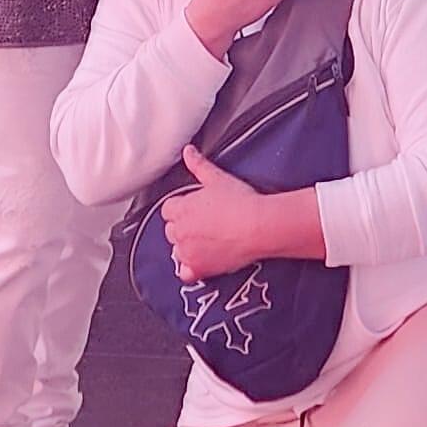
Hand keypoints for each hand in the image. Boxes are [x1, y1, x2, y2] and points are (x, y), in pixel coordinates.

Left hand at [160, 144, 314, 282]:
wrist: (258, 227)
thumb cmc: (240, 202)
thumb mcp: (217, 178)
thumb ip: (199, 165)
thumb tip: (188, 152)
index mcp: (181, 208)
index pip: (167, 209)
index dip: (180, 208)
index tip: (192, 209)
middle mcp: (180, 231)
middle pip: (171, 230)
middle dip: (182, 227)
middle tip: (202, 224)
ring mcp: (188, 252)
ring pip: (177, 250)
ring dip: (186, 246)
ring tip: (204, 242)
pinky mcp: (200, 269)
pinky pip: (185, 274)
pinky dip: (190, 270)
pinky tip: (200, 264)